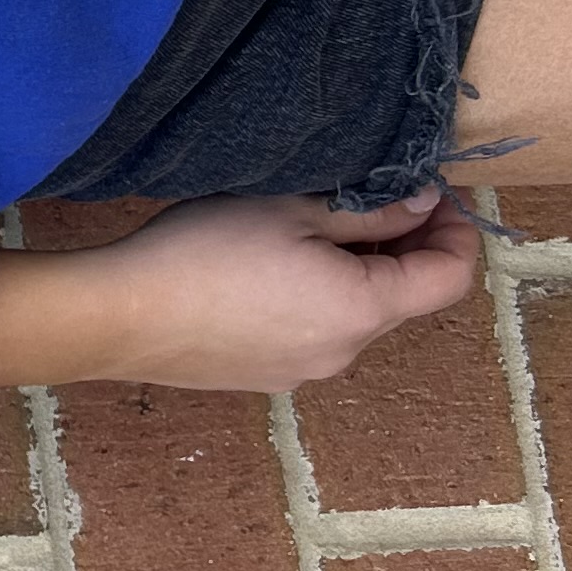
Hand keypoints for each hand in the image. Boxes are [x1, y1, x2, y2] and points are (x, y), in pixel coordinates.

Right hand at [0, 193, 487, 391]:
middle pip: (401, 299)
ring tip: (300, 233)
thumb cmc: (203, 253)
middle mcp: (343, 352)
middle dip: (398, 248)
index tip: (428, 192)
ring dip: (349, 275)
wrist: (116, 316)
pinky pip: (309, 335)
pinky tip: (261, 274)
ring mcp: (300, 372)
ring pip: (352, 317)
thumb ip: (370, 212)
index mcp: (363, 309)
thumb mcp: (293, 209)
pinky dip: (310, 301)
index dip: (455, 230)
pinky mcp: (261, 377)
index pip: (450, 278)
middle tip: (364, 198)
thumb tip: (420, 204)